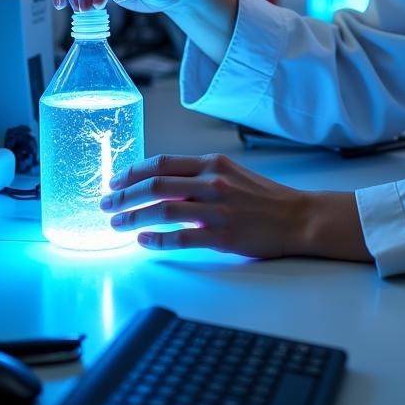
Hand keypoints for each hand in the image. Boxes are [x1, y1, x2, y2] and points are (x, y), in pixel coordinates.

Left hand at [99, 153, 372, 261]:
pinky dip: (155, 239)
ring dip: (132, 217)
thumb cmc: (265, 198)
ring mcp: (217, 209)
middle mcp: (212, 182)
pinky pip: (179, 238)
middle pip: (155, 185)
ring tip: (116, 224)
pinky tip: (142, 240)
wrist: (298, 217)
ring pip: (162, 210)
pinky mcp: (222, 236)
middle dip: (124, 195)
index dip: (133, 171)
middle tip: (106, 204)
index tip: (115, 180)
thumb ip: (200, 176)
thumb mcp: (232, 174)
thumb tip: (162, 184)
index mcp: (213, 164)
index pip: (162, 163)